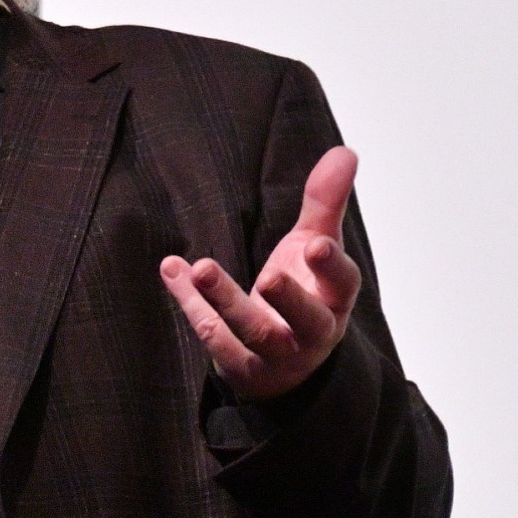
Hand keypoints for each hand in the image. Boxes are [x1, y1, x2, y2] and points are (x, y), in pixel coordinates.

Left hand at [160, 146, 362, 401]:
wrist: (283, 364)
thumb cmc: (304, 295)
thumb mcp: (315, 246)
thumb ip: (325, 203)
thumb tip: (345, 152)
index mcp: (333, 301)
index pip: (342, 285)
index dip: (331, 267)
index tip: (315, 243)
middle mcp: (309, 333)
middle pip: (306, 322)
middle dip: (288, 299)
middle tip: (270, 277)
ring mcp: (274, 355)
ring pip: (252, 333)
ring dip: (226, 301)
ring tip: (204, 268)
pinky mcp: (239, 366)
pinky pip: (213, 335)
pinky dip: (190, 302)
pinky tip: (173, 269)